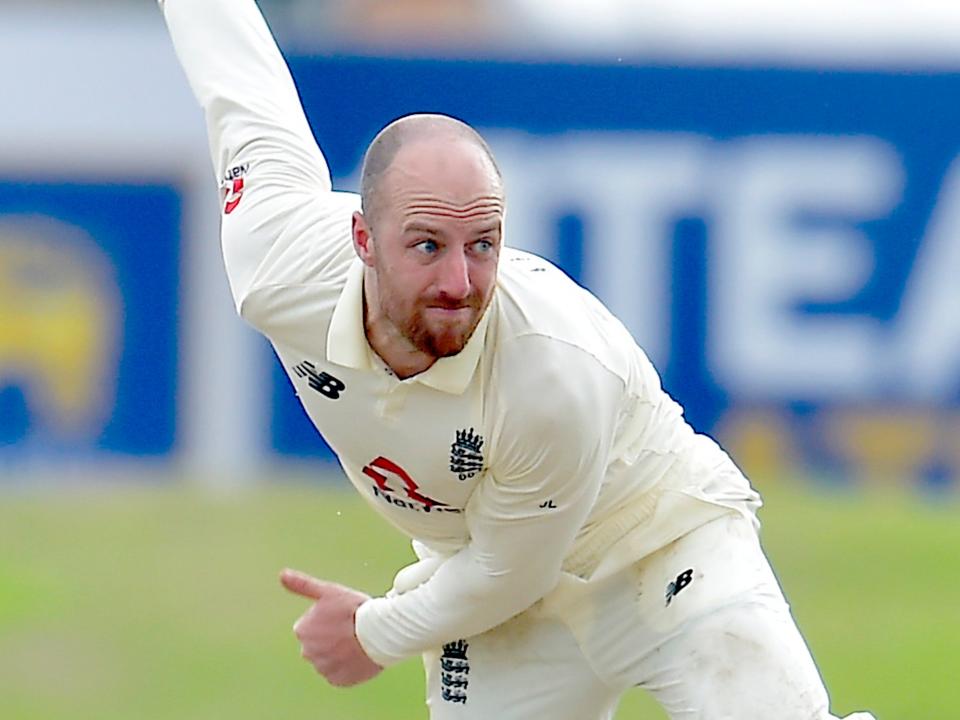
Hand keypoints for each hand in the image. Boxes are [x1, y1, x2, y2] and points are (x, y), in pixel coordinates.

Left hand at [280, 568, 382, 686]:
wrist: (379, 632)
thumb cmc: (353, 609)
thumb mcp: (328, 591)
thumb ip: (303, 585)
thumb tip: (282, 574)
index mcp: (302, 630)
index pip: (311, 626)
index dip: (328, 620)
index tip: (341, 615)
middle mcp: (307, 652)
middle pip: (319, 644)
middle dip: (331, 638)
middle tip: (349, 628)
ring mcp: (323, 668)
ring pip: (329, 659)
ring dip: (339, 652)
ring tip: (356, 641)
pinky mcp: (338, 681)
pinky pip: (340, 673)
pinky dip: (347, 666)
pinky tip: (358, 654)